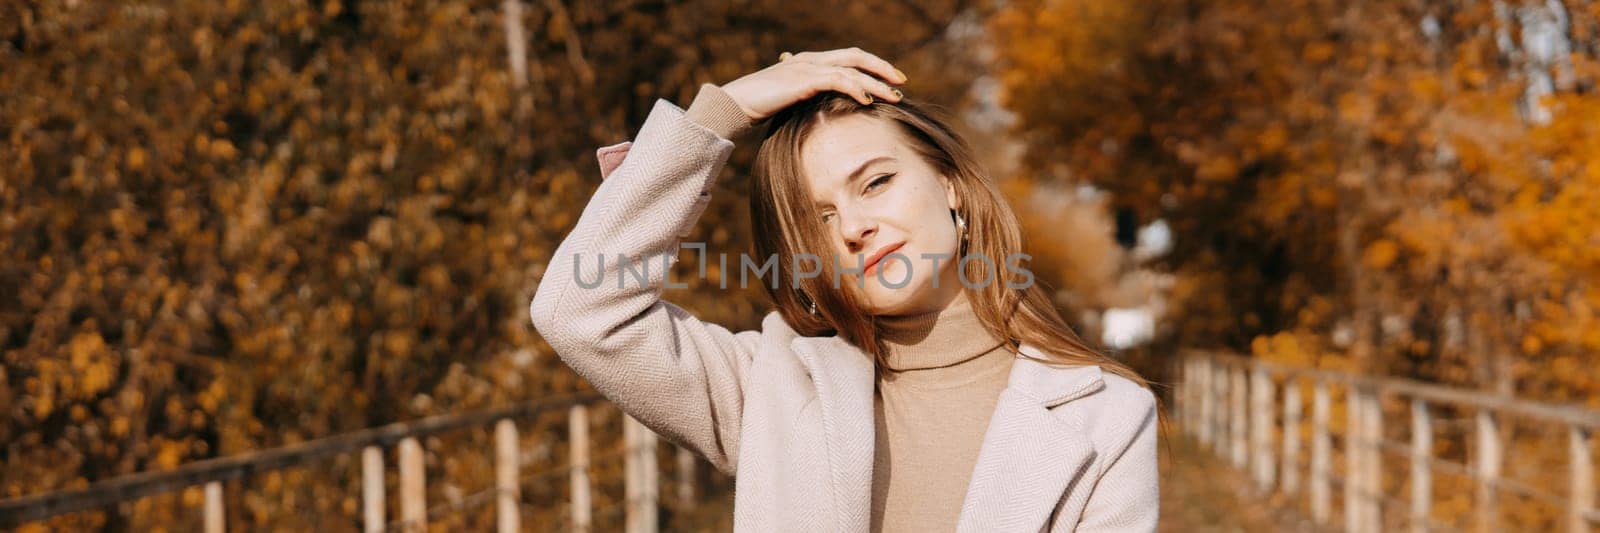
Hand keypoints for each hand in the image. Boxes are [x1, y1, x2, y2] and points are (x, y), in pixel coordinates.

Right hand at [720, 47, 906, 120]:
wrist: (734, 103)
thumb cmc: (758, 104)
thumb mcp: (785, 97)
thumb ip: (801, 94)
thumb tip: (810, 102)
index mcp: (809, 61)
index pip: (848, 57)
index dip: (871, 66)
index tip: (890, 79)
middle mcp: (811, 59)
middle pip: (856, 57)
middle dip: (882, 68)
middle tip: (902, 82)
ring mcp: (807, 67)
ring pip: (852, 70)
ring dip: (876, 82)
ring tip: (894, 95)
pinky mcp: (803, 80)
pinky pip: (837, 81)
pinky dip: (855, 89)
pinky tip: (868, 100)